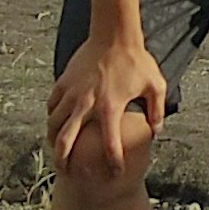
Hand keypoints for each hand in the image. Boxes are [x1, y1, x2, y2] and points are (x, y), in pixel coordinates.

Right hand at [46, 30, 169, 177]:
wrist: (114, 35)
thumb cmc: (137, 61)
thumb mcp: (155, 86)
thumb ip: (157, 111)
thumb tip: (156, 131)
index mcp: (110, 109)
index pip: (110, 146)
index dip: (113, 164)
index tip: (114, 174)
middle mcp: (86, 105)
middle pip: (66, 141)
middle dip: (64, 161)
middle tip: (67, 173)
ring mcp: (71, 94)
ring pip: (53, 124)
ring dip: (54, 141)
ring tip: (58, 151)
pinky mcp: (62, 83)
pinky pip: (51, 106)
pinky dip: (52, 118)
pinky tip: (56, 124)